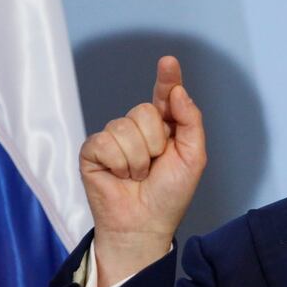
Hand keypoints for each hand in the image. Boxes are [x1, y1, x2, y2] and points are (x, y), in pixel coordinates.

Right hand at [79, 56, 206, 286]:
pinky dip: (118, 163)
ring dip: (137, 158)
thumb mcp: (193, 157)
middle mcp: (139, 128)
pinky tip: (119, 177)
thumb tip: (178, 91)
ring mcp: (114, 138)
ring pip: (125, 126)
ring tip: (137, 176)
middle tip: (154, 166)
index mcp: (165, 127)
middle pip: (145, 111)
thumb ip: (189, 121)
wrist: (144, 225)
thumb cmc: (170, 194)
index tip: (168, 62)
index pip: (165, 96)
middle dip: (155, 142)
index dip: (167, 78)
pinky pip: (105, 141)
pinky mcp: (93, 150)